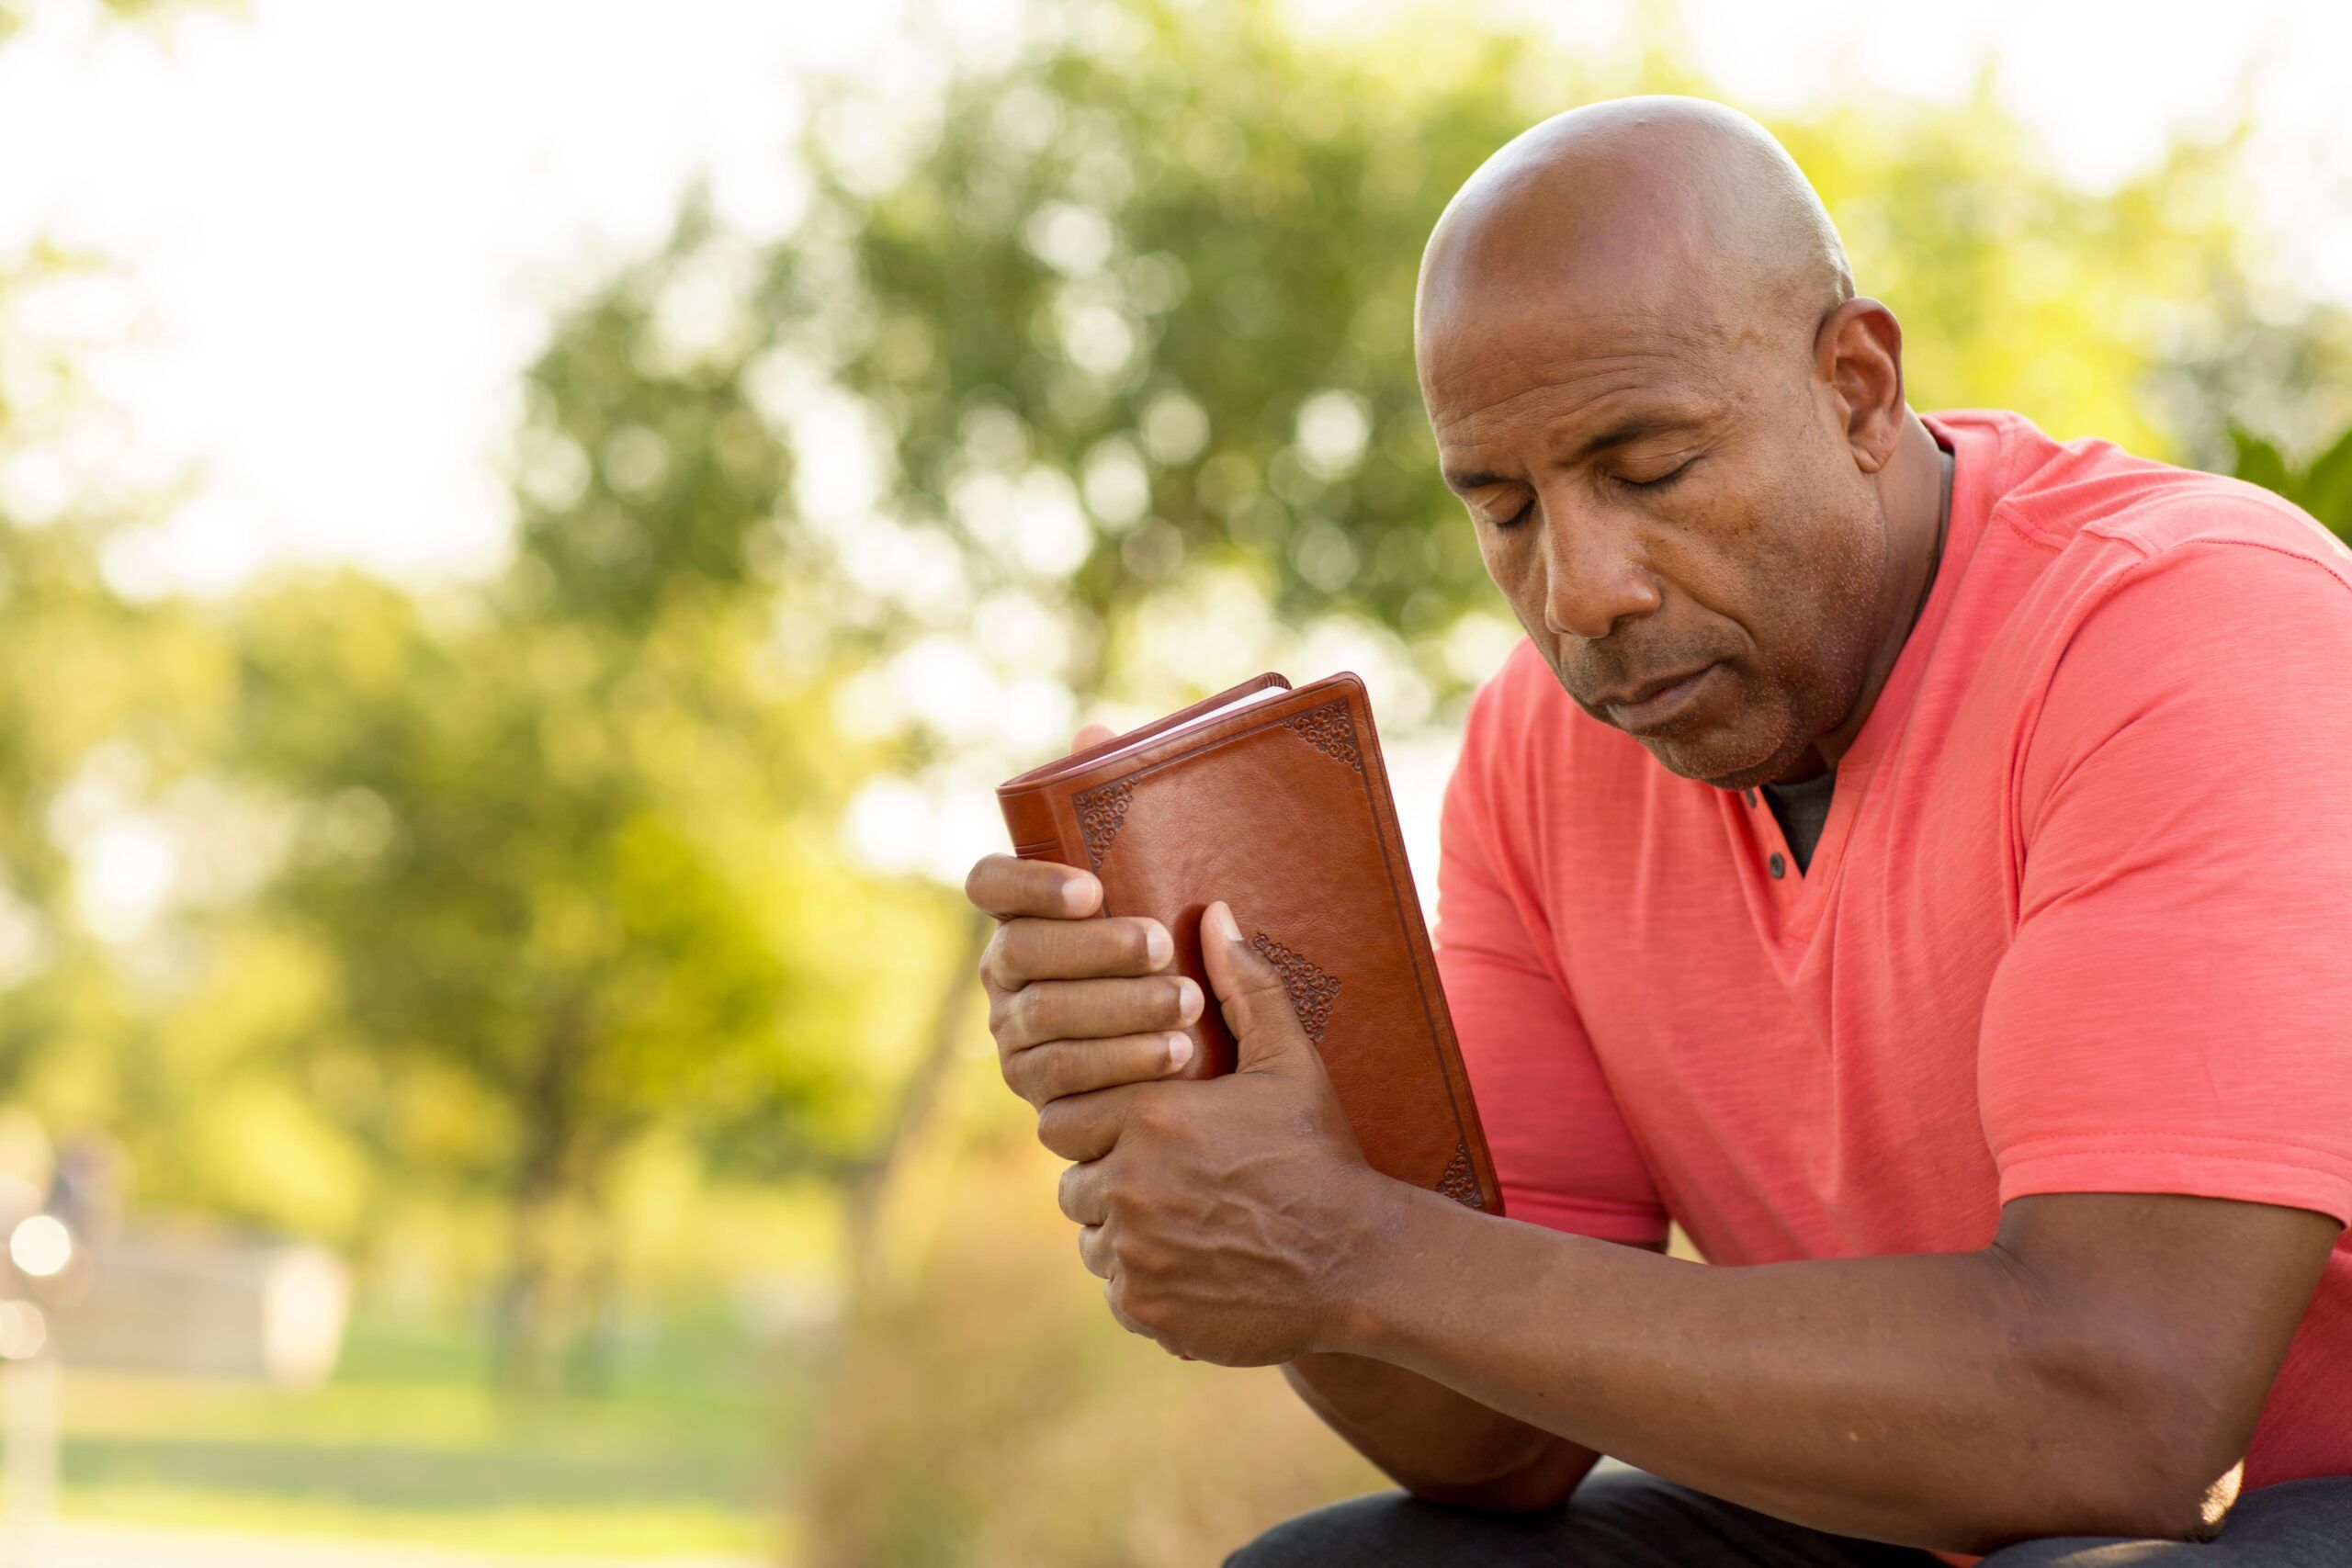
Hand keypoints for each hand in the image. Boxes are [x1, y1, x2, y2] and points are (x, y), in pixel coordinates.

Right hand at [967, 725, 1203, 1108]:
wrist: (1212, 1050)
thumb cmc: (1183, 946)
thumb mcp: (1167, 881)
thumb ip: (1130, 814)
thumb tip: (1095, 729)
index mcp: (1024, 911)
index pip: (990, 884)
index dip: (1030, 883)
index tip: (1092, 886)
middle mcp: (1004, 970)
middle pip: (1022, 956)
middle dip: (1094, 952)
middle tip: (1162, 948)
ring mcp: (1012, 1034)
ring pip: (1044, 1020)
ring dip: (1119, 1011)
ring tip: (1189, 1006)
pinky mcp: (1036, 1091)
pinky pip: (1062, 1082)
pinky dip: (1122, 1068)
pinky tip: (1176, 1060)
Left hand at [1046, 898, 1390, 1365]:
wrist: (1361, 1259)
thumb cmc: (1320, 1154)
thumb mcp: (1289, 1062)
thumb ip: (1244, 986)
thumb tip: (1216, 914)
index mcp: (1150, 1116)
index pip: (1068, 1115)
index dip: (1106, 1124)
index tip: (1150, 1132)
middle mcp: (1129, 1184)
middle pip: (1073, 1179)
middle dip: (1108, 1177)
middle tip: (1168, 1180)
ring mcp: (1134, 1254)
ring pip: (1093, 1237)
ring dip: (1126, 1231)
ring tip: (1191, 1221)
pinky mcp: (1146, 1310)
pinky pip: (1119, 1290)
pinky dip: (1148, 1282)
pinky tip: (1203, 1263)